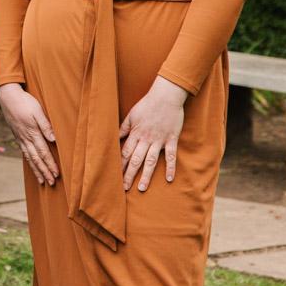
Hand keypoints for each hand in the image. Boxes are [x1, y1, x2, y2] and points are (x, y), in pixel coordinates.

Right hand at [0, 83, 58, 185]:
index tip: (56, 175)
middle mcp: (26, 138)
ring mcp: (21, 138)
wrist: (8, 96)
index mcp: (33, 133)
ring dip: (37, 170)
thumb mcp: (37, 111)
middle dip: (44, 172)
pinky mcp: (18, 136)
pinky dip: (30, 162)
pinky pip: (24, 153)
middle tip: (51, 183)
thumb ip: (45, 125)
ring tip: (43, 181)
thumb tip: (54, 140)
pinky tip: (33, 166)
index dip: (50, 164)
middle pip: (37, 159)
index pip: (43, 152)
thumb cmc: (25, 102)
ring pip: (30, 158)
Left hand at [120, 76, 186, 191]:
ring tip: (142, 188)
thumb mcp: (131, 115)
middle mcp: (146, 139)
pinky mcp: (171, 139)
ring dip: (146, 175)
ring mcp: (159, 140)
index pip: (125, 153)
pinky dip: (170, 167)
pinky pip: (171, 156)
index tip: (114, 177)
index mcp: (135, 133)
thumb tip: (114, 139)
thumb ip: (123, 129)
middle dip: (129, 175)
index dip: (119, 166)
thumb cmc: (146, 105)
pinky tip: (168, 179)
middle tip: (124, 189)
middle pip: (136, 160)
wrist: (166, 96)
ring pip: (151, 161)